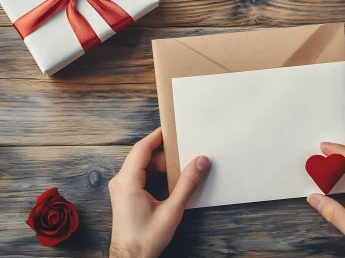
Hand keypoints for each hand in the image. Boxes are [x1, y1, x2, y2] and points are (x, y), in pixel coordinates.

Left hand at [108, 128, 210, 257]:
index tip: (173, 128)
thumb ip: (187, 184)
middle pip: (144, 156)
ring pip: (143, 165)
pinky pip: (141, 175)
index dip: (158, 136)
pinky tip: (171, 179)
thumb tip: (200, 162)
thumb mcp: (172, 210)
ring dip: (162, 164)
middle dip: (165, 153)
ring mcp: (121, 187)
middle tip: (185, 151)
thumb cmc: (145, 238)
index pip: (142, 148)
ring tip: (182, 166)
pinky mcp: (126, 194)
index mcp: (127, 181)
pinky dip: (156, 173)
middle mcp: (120, 181)